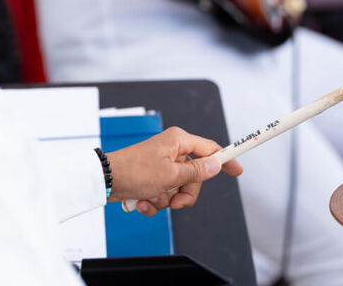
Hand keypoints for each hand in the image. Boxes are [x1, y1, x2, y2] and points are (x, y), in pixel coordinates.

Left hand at [106, 126, 242, 216]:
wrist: (105, 181)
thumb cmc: (134, 172)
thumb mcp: (171, 176)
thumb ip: (197, 172)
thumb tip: (217, 165)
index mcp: (179, 141)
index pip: (211, 148)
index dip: (225, 160)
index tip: (237, 171)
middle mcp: (172, 150)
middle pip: (195, 176)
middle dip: (185, 193)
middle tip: (176, 201)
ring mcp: (162, 164)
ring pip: (179, 188)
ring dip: (167, 200)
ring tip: (152, 199)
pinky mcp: (153, 177)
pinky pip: (165, 193)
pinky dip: (156, 202)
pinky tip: (144, 202)